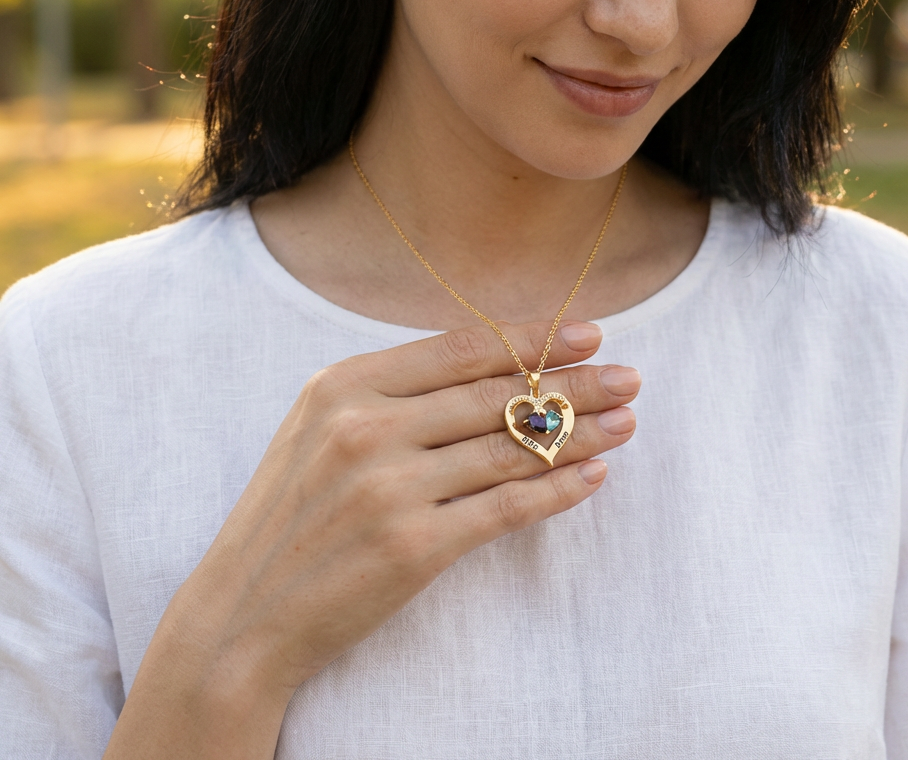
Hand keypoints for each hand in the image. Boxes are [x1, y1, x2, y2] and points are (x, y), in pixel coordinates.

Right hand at [105, 319, 638, 758]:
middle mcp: (367, 427)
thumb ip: (393, 391)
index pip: (462, 349)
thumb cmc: (290, 514)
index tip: (588, 331)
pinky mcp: (413, 547)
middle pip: (495, 393)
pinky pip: (505, 508)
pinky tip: (594, 477)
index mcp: (345, 384)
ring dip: (580, 434)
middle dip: (573, 382)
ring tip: (626, 423)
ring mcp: (390, 487)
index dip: (533, 338)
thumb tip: (491, 367)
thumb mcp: (320, 427)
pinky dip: (557, 490)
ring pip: (510, 447)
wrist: (243, 612)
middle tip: (629, 375)